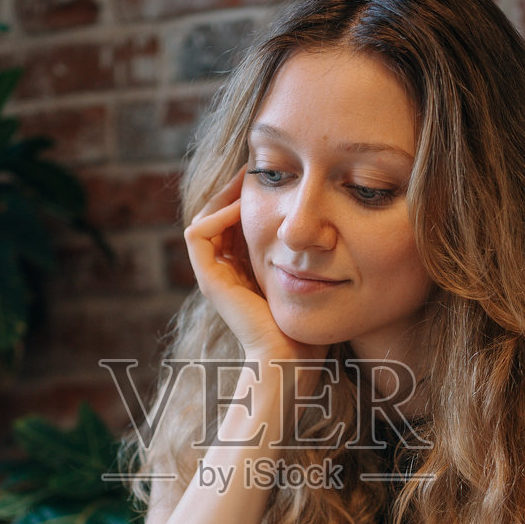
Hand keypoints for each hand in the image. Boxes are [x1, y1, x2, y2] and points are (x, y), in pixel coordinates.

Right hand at [186, 170, 324, 365]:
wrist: (293, 355)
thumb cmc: (308, 322)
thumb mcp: (309, 276)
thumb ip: (308, 252)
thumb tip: (326, 221)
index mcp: (245, 270)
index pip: (237, 221)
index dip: (249, 196)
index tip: (274, 176)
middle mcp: (225, 270)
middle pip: (219, 216)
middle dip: (235, 190)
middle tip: (257, 168)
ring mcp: (213, 275)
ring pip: (205, 218)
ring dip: (224, 196)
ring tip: (250, 179)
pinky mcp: (208, 279)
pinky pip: (198, 233)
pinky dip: (217, 214)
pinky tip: (244, 206)